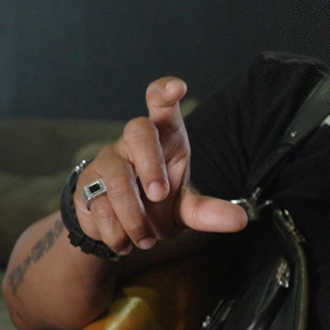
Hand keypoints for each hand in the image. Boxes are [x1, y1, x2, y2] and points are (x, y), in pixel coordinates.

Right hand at [73, 77, 251, 253]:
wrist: (118, 228)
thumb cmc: (156, 204)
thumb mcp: (184, 208)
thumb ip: (208, 211)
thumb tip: (240, 219)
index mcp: (164, 137)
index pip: (161, 104)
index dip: (166, 91)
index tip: (177, 87)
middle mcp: (134, 142)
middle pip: (138, 130)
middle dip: (150, 164)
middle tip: (160, 195)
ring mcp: (109, 160)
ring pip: (117, 177)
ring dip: (133, 215)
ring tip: (144, 239)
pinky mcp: (88, 183)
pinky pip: (99, 205)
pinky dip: (115, 231)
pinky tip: (124, 242)